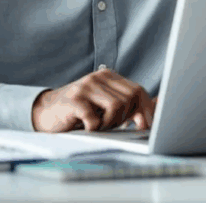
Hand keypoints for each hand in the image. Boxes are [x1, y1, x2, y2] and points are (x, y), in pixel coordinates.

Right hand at [31, 68, 156, 132]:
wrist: (45, 113)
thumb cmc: (80, 112)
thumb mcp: (106, 107)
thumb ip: (131, 104)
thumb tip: (160, 104)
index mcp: (109, 76)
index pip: (138, 91)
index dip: (145, 111)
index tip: (144, 127)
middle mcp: (98, 77)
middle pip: (130, 98)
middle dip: (126, 118)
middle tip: (111, 125)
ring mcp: (85, 86)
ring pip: (117, 107)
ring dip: (110, 124)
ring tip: (98, 125)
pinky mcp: (73, 99)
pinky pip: (95, 118)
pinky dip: (94, 128)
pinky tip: (86, 127)